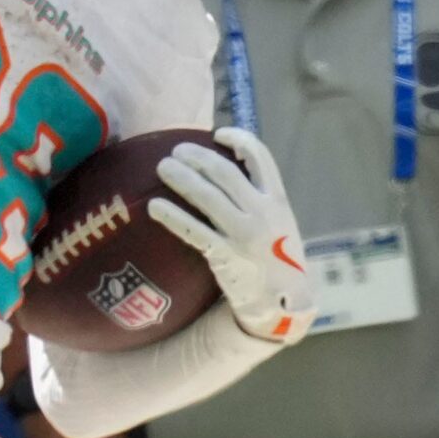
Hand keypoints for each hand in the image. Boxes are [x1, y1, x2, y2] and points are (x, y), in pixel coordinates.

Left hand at [149, 127, 312, 343]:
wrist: (284, 303)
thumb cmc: (277, 260)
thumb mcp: (280, 224)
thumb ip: (260, 200)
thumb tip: (228, 176)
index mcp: (278, 200)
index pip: (260, 158)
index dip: (238, 140)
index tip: (217, 133)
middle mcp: (263, 212)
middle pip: (225, 173)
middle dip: (198, 157)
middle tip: (176, 150)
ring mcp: (244, 234)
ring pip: (208, 197)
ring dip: (182, 178)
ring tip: (162, 167)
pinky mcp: (226, 256)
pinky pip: (194, 231)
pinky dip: (173, 216)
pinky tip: (154, 207)